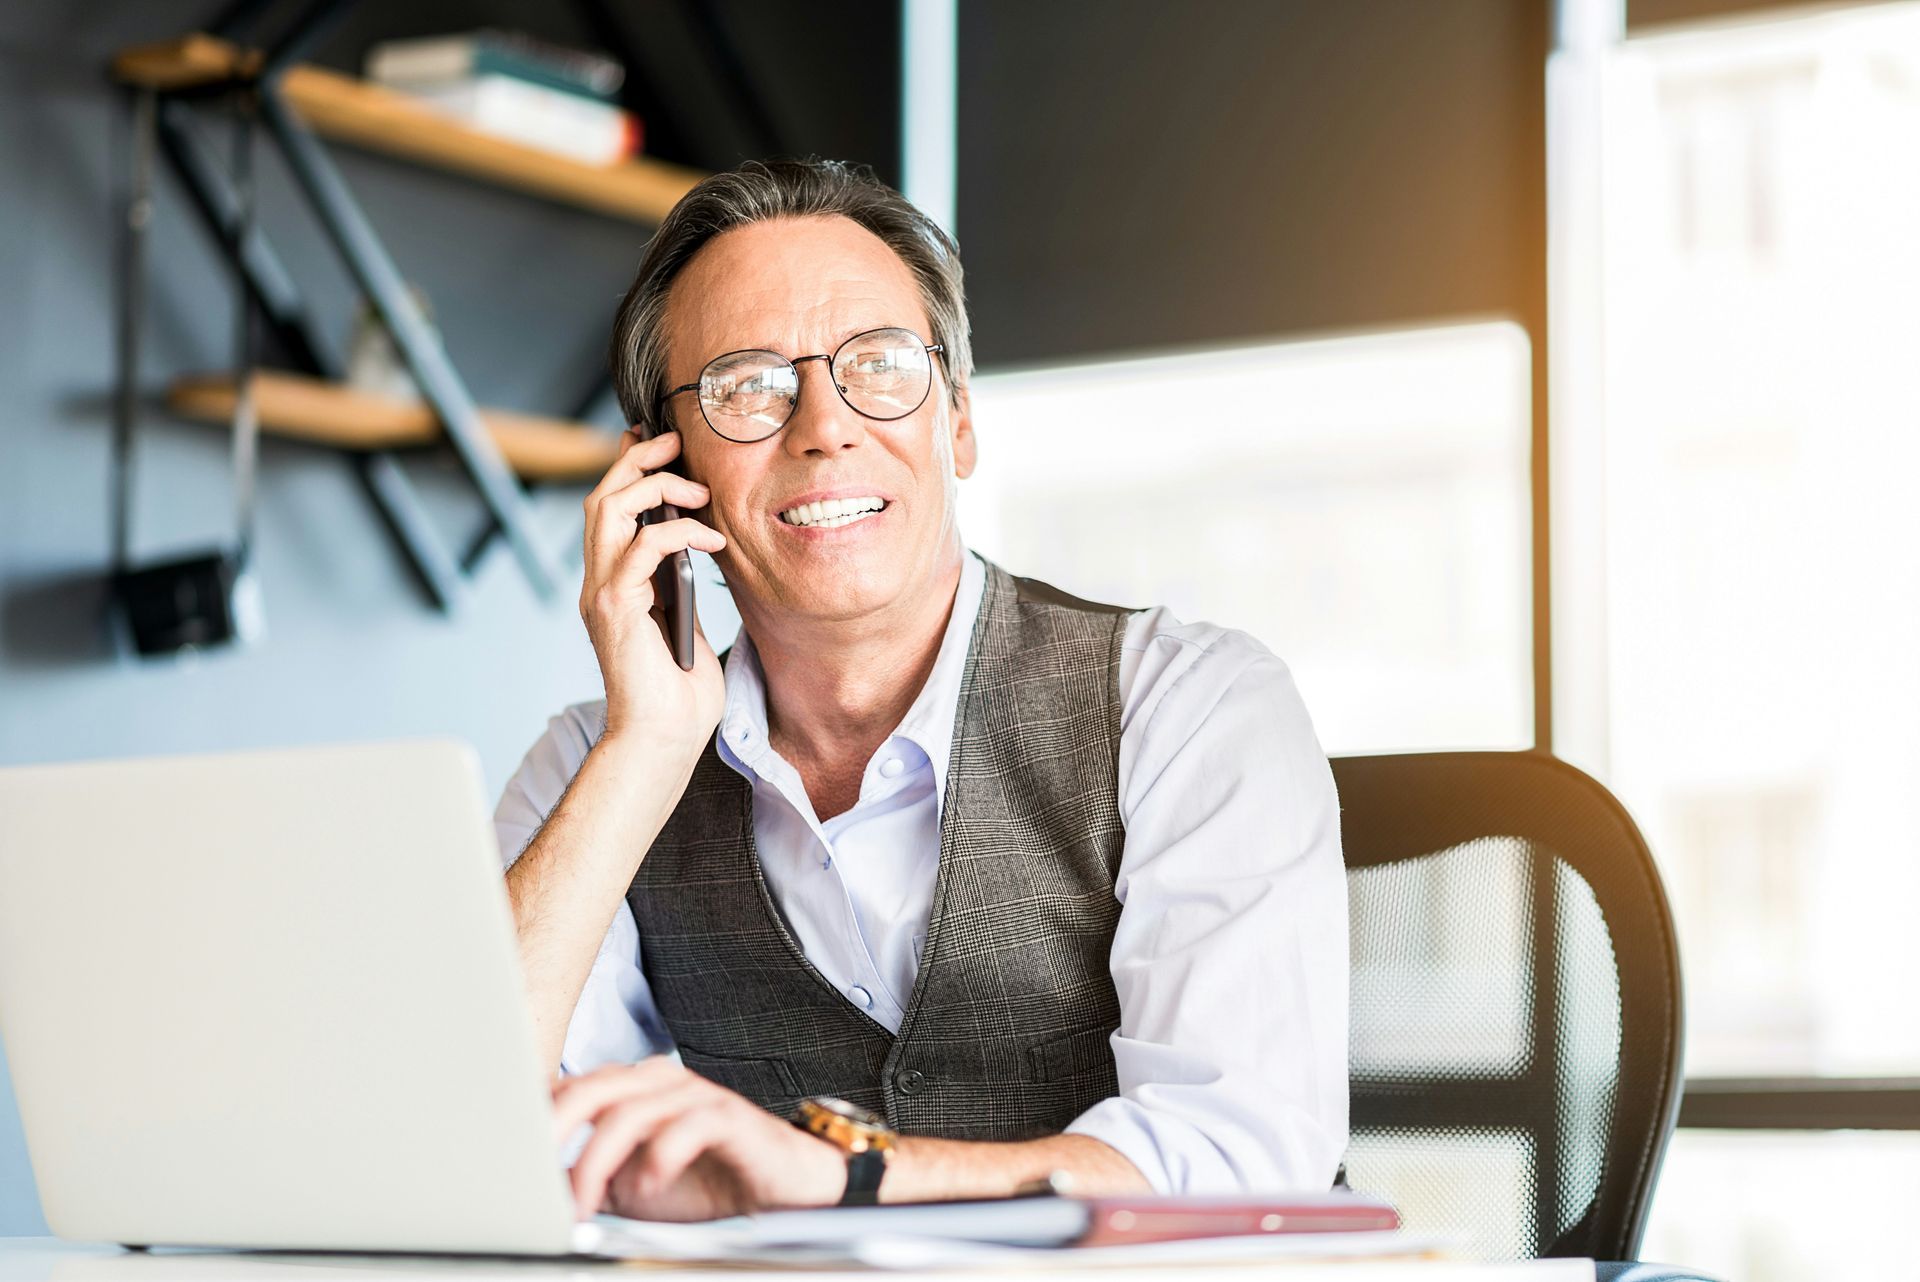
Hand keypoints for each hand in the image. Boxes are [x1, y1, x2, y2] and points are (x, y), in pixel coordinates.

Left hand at [553, 1058, 847, 1222]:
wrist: (779, 1187)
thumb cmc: (705, 1182)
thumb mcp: (631, 1187)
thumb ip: (590, 1179)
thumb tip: (536, 1191)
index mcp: (633, 1090)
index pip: (574, 1088)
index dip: (538, 1118)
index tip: (507, 1154)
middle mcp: (660, 1083)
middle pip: (595, 1088)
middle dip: (556, 1129)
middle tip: (529, 1171)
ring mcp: (696, 1096)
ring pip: (632, 1111)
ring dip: (599, 1160)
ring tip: (585, 1202)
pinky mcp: (729, 1117)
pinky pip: (688, 1125)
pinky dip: (660, 1155)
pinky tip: (647, 1184)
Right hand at [580, 429, 726, 754]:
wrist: (663, 739)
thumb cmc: (679, 693)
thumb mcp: (687, 623)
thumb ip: (684, 586)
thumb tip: (707, 548)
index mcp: (614, 584)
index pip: (610, 510)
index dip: (629, 468)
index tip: (660, 442)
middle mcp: (599, 584)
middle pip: (601, 498)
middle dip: (637, 462)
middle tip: (675, 445)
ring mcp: (602, 595)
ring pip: (607, 511)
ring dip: (653, 489)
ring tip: (697, 491)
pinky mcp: (615, 609)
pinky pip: (642, 548)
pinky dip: (679, 533)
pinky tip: (712, 539)